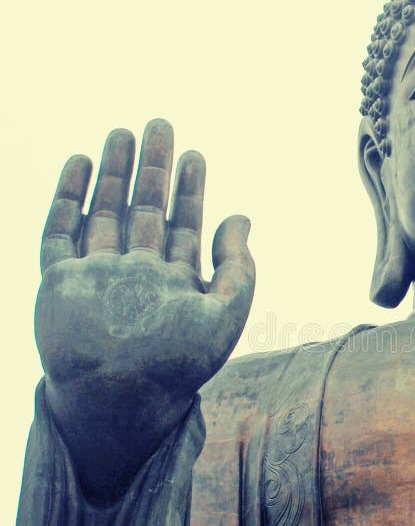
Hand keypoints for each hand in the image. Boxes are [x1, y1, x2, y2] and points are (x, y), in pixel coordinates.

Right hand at [35, 119, 254, 501]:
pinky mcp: (60, 280)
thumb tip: (242, 217)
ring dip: (113, 173)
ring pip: (104, 211)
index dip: (191, 190)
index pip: (184, 224)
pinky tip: (81, 164)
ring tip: (122, 133)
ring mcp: (97, 275)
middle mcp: (136, 273)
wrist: (121, 399)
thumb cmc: (178, 364)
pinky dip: (69, 196)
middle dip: (152, 169)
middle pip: (144, 209)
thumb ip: (238, 268)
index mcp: (174, 282)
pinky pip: (60, 230)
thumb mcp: (226, 314)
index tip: (196, 156)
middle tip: (160, 125)